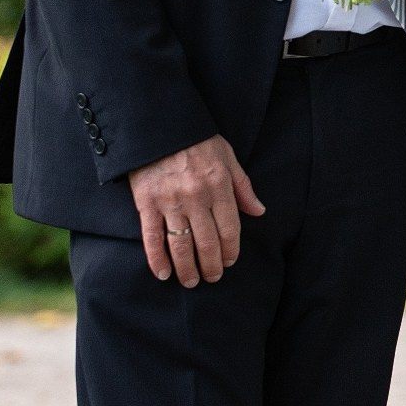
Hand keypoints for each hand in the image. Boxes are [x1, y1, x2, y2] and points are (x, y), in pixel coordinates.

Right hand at [129, 135, 264, 286]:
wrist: (159, 124)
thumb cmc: (197, 140)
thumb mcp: (227, 157)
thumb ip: (243, 186)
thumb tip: (259, 211)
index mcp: (218, 186)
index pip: (229, 229)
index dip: (231, 250)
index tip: (229, 262)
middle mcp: (196, 197)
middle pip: (207, 242)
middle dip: (211, 265)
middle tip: (212, 277)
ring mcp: (170, 202)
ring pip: (181, 245)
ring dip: (187, 269)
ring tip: (191, 281)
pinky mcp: (147, 203)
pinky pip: (152, 237)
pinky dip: (157, 259)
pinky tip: (163, 274)